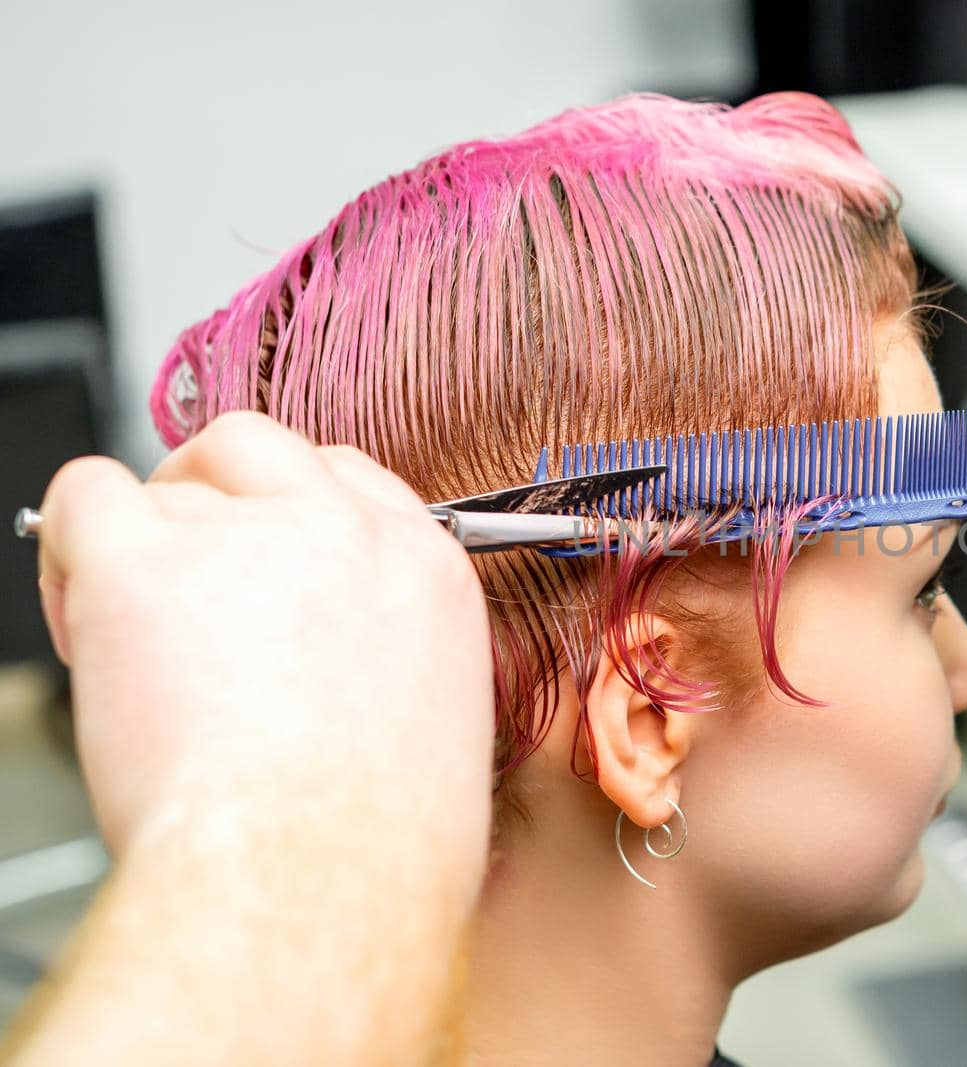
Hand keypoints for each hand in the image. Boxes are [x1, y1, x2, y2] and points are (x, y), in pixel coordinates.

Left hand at [17, 410, 494, 1064]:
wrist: (317, 877)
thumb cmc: (372, 847)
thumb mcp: (435, 726)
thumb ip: (384, 656)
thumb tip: (320, 661)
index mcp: (424, 570)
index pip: (350, 478)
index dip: (288, 512)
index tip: (261, 559)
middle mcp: (343, 532)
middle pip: (256, 446)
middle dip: (209, 494)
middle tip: (183, 574)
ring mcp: (245, 536)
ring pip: (161, 486)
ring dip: (137, 548)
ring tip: (128, 647)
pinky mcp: (145, 564)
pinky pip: (85, 497)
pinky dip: (67, 550)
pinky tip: (86, 622)